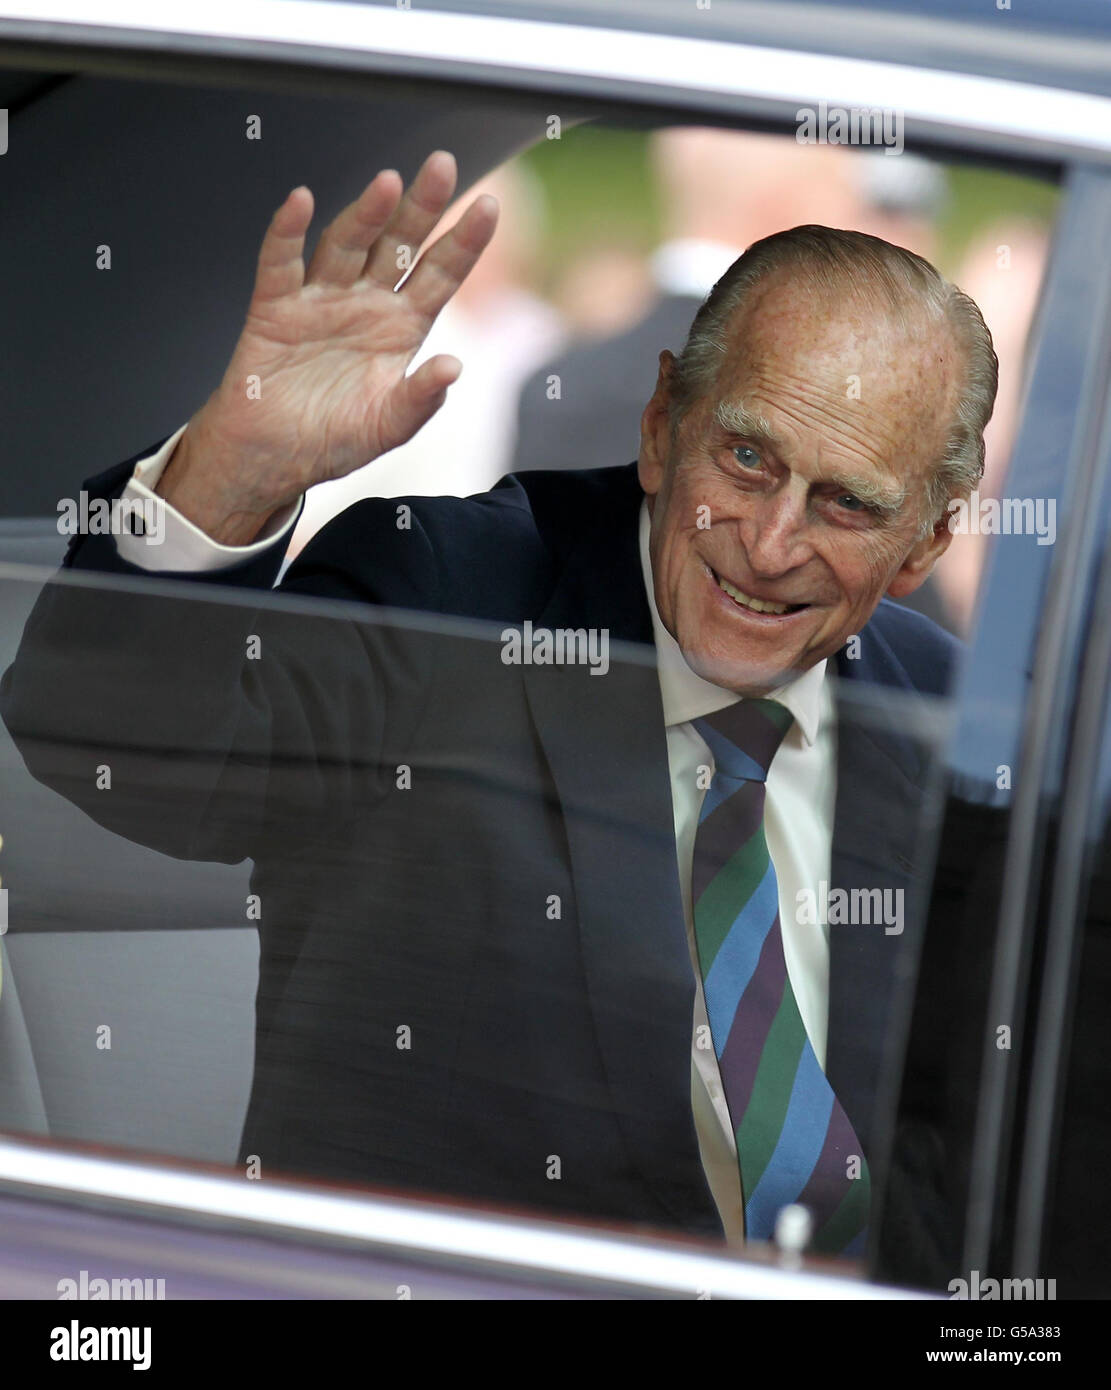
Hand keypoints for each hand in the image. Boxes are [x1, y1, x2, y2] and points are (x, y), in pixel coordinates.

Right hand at [157, 150, 497, 543]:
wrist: (273, 458)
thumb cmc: (334, 438)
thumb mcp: (389, 427)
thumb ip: (421, 399)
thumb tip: (454, 367)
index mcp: (401, 326)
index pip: (440, 274)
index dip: (464, 242)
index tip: (489, 207)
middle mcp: (365, 302)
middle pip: (398, 244)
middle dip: (420, 207)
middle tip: (442, 166)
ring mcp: (321, 300)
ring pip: (346, 245)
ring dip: (365, 214)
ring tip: (387, 183)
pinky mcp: (275, 308)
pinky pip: (282, 263)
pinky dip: (288, 233)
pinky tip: (301, 203)